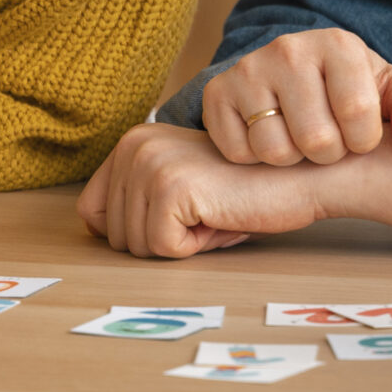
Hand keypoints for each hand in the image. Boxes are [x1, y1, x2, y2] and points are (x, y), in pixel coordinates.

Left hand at [77, 123, 330, 258]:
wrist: (300, 175)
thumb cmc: (245, 189)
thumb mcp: (178, 188)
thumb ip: (137, 199)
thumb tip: (91, 228)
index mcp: (130, 142)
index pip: (93, 214)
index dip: (140, 230)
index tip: (184, 209)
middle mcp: (132, 146)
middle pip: (114, 237)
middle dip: (163, 239)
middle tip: (208, 211)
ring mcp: (149, 165)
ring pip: (137, 247)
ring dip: (182, 244)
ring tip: (215, 212)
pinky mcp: (170, 188)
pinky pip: (163, 249)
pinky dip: (196, 247)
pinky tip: (221, 217)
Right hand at [201, 29, 391, 166]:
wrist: (294, 78)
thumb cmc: (352, 90)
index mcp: (338, 44)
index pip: (359, 118)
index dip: (363, 142)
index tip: (359, 133)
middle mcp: (289, 47)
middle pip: (316, 140)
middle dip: (328, 155)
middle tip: (327, 140)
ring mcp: (248, 68)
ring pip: (275, 151)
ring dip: (292, 159)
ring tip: (298, 138)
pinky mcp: (216, 93)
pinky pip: (239, 152)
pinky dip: (256, 158)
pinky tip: (269, 134)